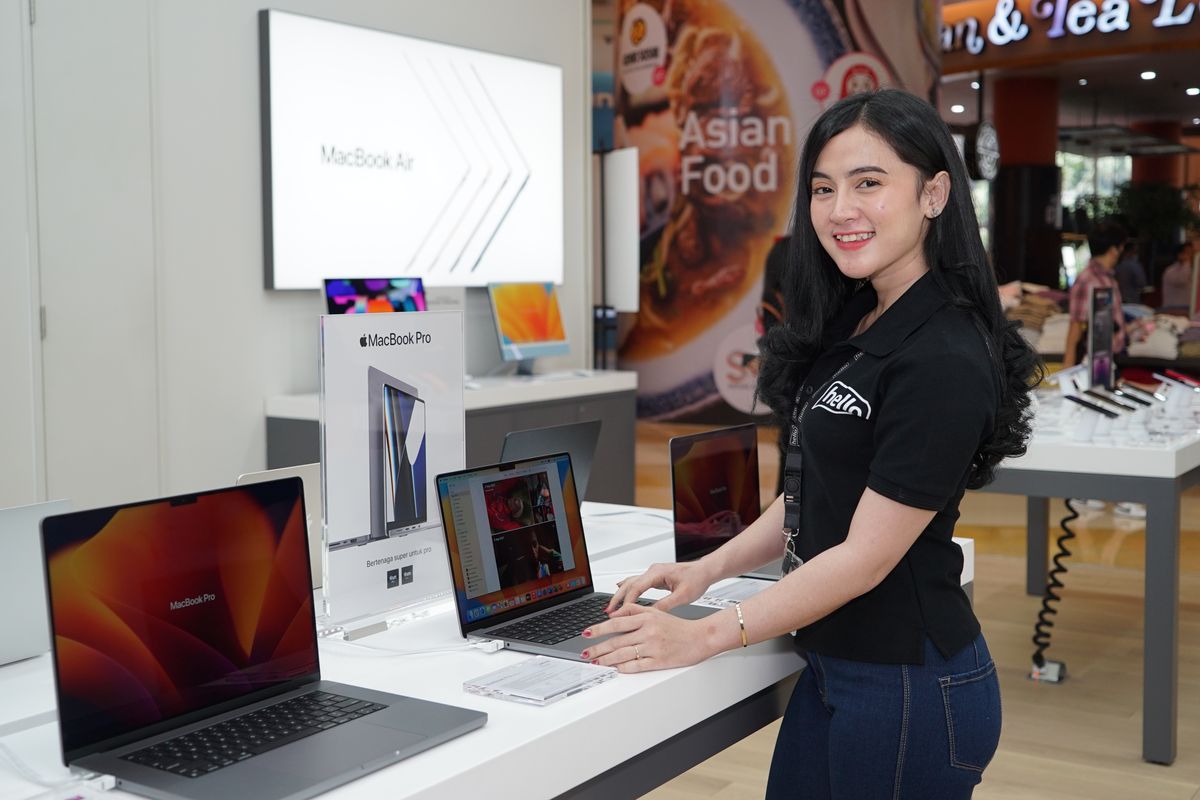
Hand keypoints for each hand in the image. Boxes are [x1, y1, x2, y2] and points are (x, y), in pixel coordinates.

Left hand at [581, 605, 712, 672]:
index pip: (616, 623)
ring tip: (596, 662)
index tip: (586, 633)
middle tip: (586, 653)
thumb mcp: (656, 612)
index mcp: (646, 618)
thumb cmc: (679, 627)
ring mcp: (653, 647)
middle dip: (598, 648)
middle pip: (617, 641)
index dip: (598, 629)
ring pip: (623, 655)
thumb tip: (614, 613)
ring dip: (606, 660)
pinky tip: (615, 669)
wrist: (701, 637)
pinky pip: (637, 666)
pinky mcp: (659, 661)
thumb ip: (634, 611)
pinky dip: (624, 668)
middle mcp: (648, 632)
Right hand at [605, 560, 712, 613]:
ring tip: (612, 607)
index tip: (620, 613)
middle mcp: (653, 571)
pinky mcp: (655, 577)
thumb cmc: (697, 580)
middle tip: (608, 611)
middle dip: (617, 598)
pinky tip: (621, 593)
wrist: (705, 571)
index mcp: (658, 573)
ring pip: (631, 583)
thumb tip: (650, 614)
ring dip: (621, 594)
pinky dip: (628, 590)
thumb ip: (665, 604)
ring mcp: (653, 573)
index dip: (627, 601)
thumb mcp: (682, 596)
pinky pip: (637, 583)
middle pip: (628, 584)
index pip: (636, 587)